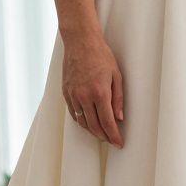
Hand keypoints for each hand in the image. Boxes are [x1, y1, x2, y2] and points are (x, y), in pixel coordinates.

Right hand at [62, 33, 124, 147]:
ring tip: (101, 134)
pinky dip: (82, 121)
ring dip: (92, 131)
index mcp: (100, 93)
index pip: (108, 122)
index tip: (119, 143)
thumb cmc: (101, 56)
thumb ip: (118, 99)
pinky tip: (88, 123)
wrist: (80, 42)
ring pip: (82, 122)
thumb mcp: (116, 76)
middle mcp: (84, 97)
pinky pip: (74, 113)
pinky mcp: (66, 92)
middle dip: (104, 136)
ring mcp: (73, 95)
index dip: (114, 136)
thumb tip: (119, 118)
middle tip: (111, 140)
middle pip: (94, 126)